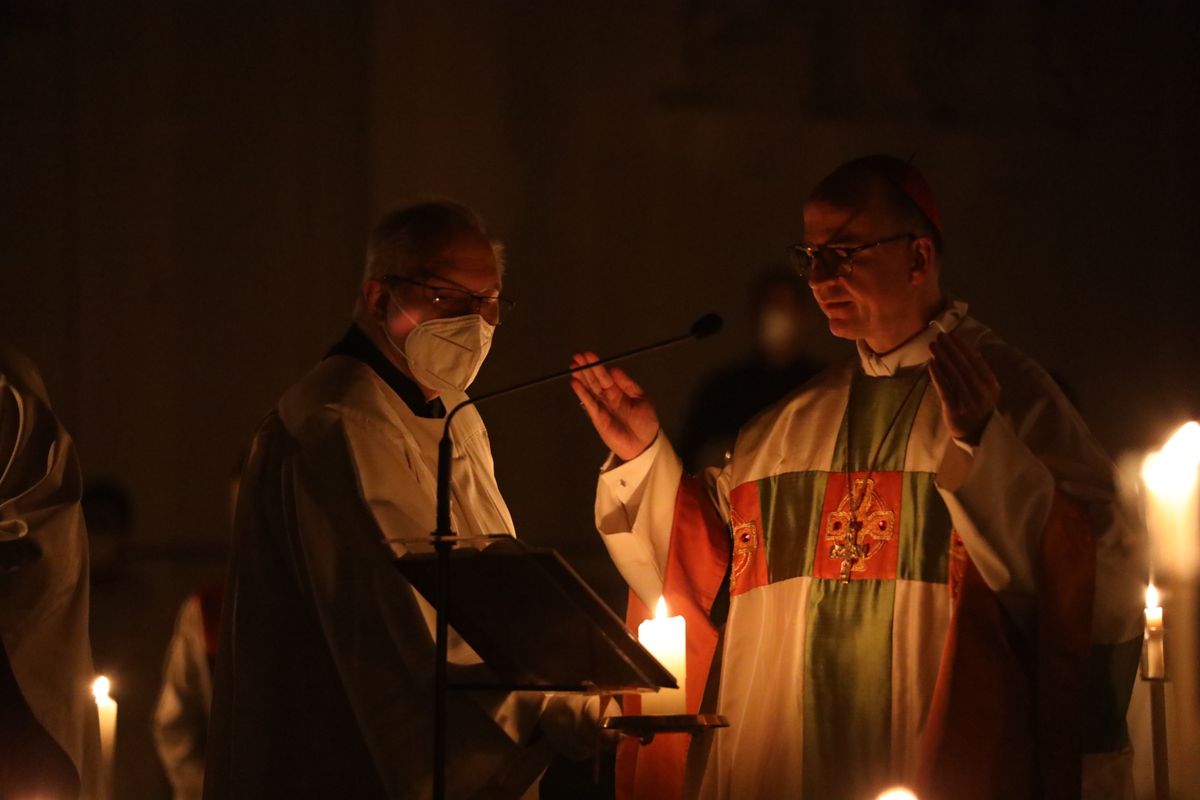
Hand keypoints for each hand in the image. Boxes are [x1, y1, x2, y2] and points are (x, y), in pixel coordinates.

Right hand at [570, 352, 660, 461]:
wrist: (645, 444)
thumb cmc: (646, 422)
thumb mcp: (641, 398)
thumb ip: (627, 384)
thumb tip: (613, 369)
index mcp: (620, 391)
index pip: (606, 376)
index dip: (597, 366)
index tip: (589, 355)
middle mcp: (608, 397)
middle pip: (595, 380)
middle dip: (587, 368)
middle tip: (577, 356)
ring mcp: (602, 407)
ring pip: (590, 389)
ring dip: (581, 377)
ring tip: (573, 366)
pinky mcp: (597, 418)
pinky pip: (588, 403)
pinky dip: (582, 393)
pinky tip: (575, 383)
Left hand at [928, 331, 999, 445]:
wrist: (976, 433)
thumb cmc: (977, 405)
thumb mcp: (984, 388)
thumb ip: (977, 370)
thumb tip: (963, 347)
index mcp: (991, 385)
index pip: (976, 361)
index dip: (963, 347)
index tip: (952, 335)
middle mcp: (982, 393)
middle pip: (964, 367)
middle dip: (951, 349)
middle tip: (940, 336)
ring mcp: (969, 403)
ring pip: (954, 376)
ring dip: (943, 358)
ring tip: (933, 346)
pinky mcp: (955, 411)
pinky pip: (945, 390)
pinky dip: (937, 376)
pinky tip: (931, 364)